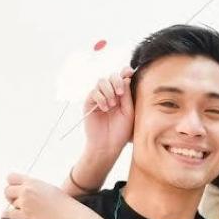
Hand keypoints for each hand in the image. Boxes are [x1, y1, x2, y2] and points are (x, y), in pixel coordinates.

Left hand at [4, 174, 86, 218]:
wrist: (70, 215)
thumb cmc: (63, 202)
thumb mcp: (48, 187)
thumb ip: (35, 186)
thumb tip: (26, 188)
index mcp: (32, 182)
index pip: (11, 177)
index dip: (11, 183)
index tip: (15, 189)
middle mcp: (27, 191)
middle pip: (7, 191)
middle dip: (10, 196)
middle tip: (16, 200)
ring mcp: (25, 204)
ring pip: (12, 203)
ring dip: (16, 206)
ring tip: (26, 209)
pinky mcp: (25, 216)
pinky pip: (9, 214)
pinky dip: (6, 214)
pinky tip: (4, 215)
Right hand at [74, 67, 134, 187]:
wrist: (108, 146)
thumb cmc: (120, 131)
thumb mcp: (129, 112)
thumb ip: (127, 95)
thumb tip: (126, 77)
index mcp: (121, 95)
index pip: (122, 77)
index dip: (125, 72)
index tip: (129, 72)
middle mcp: (110, 94)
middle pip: (111, 76)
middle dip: (117, 81)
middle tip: (120, 94)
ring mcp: (99, 98)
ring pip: (102, 81)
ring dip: (108, 91)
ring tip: (112, 105)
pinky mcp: (89, 103)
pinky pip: (94, 92)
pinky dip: (101, 98)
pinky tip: (105, 108)